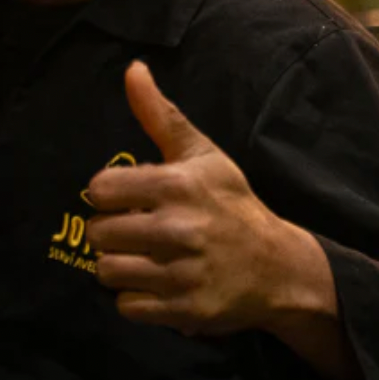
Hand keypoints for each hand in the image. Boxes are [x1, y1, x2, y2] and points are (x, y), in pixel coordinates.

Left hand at [85, 62, 320, 336]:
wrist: (279, 267)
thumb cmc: (231, 203)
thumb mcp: (201, 154)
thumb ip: (160, 114)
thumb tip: (132, 68)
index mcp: (177, 186)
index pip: (101, 189)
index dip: (106, 193)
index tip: (124, 197)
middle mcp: (178, 230)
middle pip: (99, 233)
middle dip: (110, 231)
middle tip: (132, 230)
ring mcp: (182, 274)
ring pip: (107, 271)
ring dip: (118, 266)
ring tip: (139, 257)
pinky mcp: (184, 311)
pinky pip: (126, 307)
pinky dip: (134, 299)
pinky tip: (152, 283)